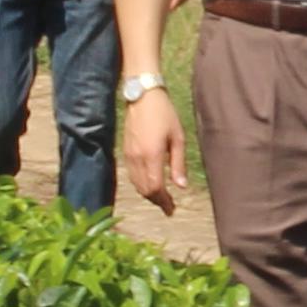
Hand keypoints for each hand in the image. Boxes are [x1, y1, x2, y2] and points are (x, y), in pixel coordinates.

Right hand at [120, 85, 186, 212]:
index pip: (155, 188)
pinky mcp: (126, 151)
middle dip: (157, 200)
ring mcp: (129, 155)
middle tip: (169, 206)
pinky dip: (141, 184)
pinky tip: (150, 184)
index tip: (172, 209)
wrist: (142, 96)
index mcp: (152, 156)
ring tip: (161, 198)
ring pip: (136, 184)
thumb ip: (178, 164)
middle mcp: (137, 158)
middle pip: (144, 190)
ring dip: (148, 194)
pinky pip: (132, 175)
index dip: (163, 202)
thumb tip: (181, 187)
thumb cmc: (164, 114)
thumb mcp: (178, 138)